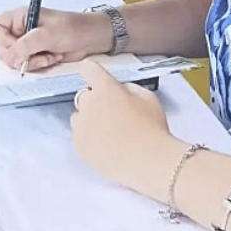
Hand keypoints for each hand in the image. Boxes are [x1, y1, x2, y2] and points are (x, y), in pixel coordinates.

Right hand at [0, 6, 111, 72]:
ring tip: (51, 54)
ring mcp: (26, 44)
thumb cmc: (72, 28)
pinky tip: (53, 57)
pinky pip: (27, 66)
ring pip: (15, 61)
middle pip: (3, 49)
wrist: (91, 38)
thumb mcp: (47, 35)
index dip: (2, 40)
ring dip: (34, 62)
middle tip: (40, 52)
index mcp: (18, 17)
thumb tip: (8, 58)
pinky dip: (40, 65)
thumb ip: (25, 46)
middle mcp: (19, 30)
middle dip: (22, 55)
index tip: (18, 45)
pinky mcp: (34, 55)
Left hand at [70, 59, 176, 191]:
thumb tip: (118, 89)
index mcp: (106, 88)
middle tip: (114, 113)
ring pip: (79, 116)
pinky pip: (79, 136)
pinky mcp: (79, 145)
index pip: (88, 68)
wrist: (149, 162)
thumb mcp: (148, 98)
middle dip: (96, 100)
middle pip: (84, 95)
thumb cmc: (152, 129)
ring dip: (90, 120)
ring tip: (110, 133)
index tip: (95, 77)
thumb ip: (128, 88)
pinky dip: (89, 138)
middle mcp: (89, 104)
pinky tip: (107, 145)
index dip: (93, 72)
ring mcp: (81, 126)